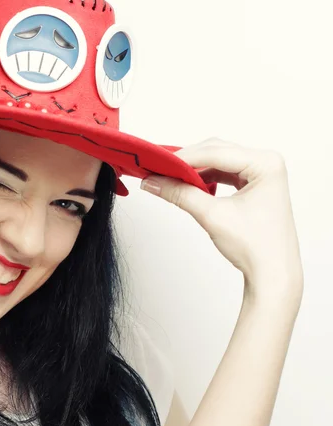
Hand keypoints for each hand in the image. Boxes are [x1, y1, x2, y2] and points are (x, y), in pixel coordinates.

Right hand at [140, 138, 303, 297]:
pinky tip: (188, 185)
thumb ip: (180, 194)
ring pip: (217, 161)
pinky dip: (203, 177)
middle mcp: (266, 162)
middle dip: (187, 161)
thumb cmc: (256, 247)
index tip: (156, 164)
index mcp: (266, 164)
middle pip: (216, 151)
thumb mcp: (212, 216)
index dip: (184, 158)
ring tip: (169, 178)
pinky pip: (222, 172)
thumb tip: (153, 181)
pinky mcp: (253, 184)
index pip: (216, 153)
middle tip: (159, 170)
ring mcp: (260, 173)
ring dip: (193, 169)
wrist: (272, 273)